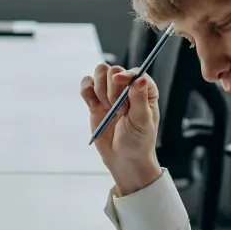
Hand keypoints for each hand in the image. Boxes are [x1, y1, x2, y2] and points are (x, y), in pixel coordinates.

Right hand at [80, 62, 161, 194]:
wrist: (123, 159)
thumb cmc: (139, 141)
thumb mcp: (142, 121)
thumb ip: (139, 99)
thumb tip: (140, 78)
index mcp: (145, 91)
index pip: (135, 72)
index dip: (126, 74)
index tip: (118, 80)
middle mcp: (127, 88)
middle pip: (113, 70)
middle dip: (112, 88)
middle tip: (118, 109)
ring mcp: (110, 93)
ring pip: (99, 73)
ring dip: (100, 89)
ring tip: (108, 109)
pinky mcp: (95, 101)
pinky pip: (86, 85)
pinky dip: (86, 92)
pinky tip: (93, 105)